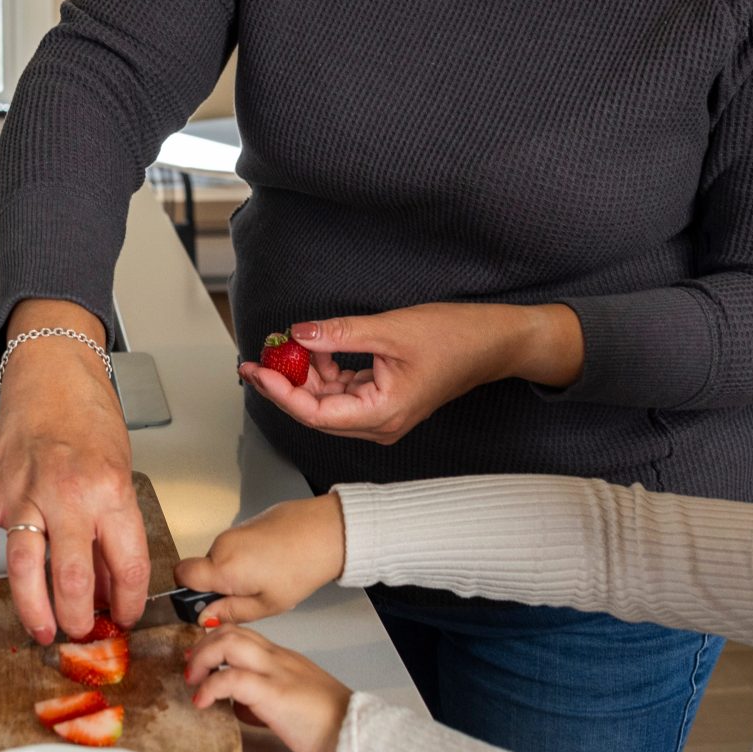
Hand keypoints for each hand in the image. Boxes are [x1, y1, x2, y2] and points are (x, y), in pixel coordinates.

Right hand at [0, 305, 148, 643]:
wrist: (54, 371)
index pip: (127, 565)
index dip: (129, 602)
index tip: (125, 616)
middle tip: (80, 632)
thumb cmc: (91, 418)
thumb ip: (114, 529)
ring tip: (41, 630)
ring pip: (22, 569)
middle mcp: (68, 495)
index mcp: (111, 491)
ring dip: (31, 610)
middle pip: (71, 579)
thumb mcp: (121, 473)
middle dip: (78, 619)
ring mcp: (24, 492)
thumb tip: (109, 584)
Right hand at [172, 494, 345, 623]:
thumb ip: (231, 612)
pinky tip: (272, 564)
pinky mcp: (247, 523)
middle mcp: (222, 545)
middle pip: (203, 569)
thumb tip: (205, 618)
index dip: (187, 592)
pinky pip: (235, 546)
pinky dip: (246, 558)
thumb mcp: (267, 604)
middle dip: (218, 586)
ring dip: (234, 573)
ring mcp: (234, 531)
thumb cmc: (301, 568)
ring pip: (220, 558)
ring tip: (267, 579)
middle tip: (248, 597)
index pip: (181, 575)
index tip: (206, 604)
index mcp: (223, 567)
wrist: (327, 532)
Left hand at [186, 627, 351, 751]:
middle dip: (202, 647)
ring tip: (193, 682)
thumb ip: (265, 699)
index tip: (200, 661)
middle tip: (191, 670)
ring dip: (202, 659)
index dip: (215, 643)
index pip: (243, 635)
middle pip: (232, 631)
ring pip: (229, 643)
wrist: (355, 736)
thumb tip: (241, 707)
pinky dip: (209, 687)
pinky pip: (231, 678)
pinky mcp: (273, 694)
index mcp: (284, 660)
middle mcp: (278, 659)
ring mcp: (276, 673)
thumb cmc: (330, 726)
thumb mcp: (293, 704)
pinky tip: (202, 702)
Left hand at [237, 302, 582, 444]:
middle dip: (285, 384)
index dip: (281, 392)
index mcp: (382, 414)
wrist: (495, 341)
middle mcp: (380, 422)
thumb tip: (298, 334)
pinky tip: (316, 349)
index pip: (314, 414)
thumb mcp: (390, 330)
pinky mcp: (386, 399)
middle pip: (317, 411)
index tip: (257, 370)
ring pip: (329, 401)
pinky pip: (345, 391)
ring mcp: (383, 413)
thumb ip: (339, 335)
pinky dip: (326, 371)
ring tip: (287, 346)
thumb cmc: (456, 338)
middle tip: (257, 358)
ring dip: (306, 376)